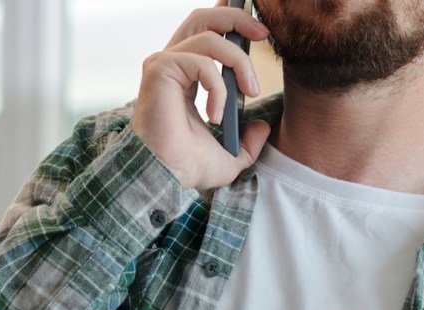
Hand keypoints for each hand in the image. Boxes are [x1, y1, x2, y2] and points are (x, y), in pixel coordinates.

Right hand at [131, 1, 273, 190]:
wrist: (166, 177)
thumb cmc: (187, 168)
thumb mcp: (230, 156)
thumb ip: (247, 142)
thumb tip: (262, 127)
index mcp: (184, 76)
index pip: (205, 33)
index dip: (229, 20)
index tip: (258, 31)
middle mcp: (171, 64)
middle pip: (203, 18)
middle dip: (237, 18)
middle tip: (262, 34)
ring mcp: (164, 64)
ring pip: (209, 37)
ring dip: (239, 61)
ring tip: (250, 90)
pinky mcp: (160, 70)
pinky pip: (202, 63)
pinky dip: (218, 88)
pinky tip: (216, 115)